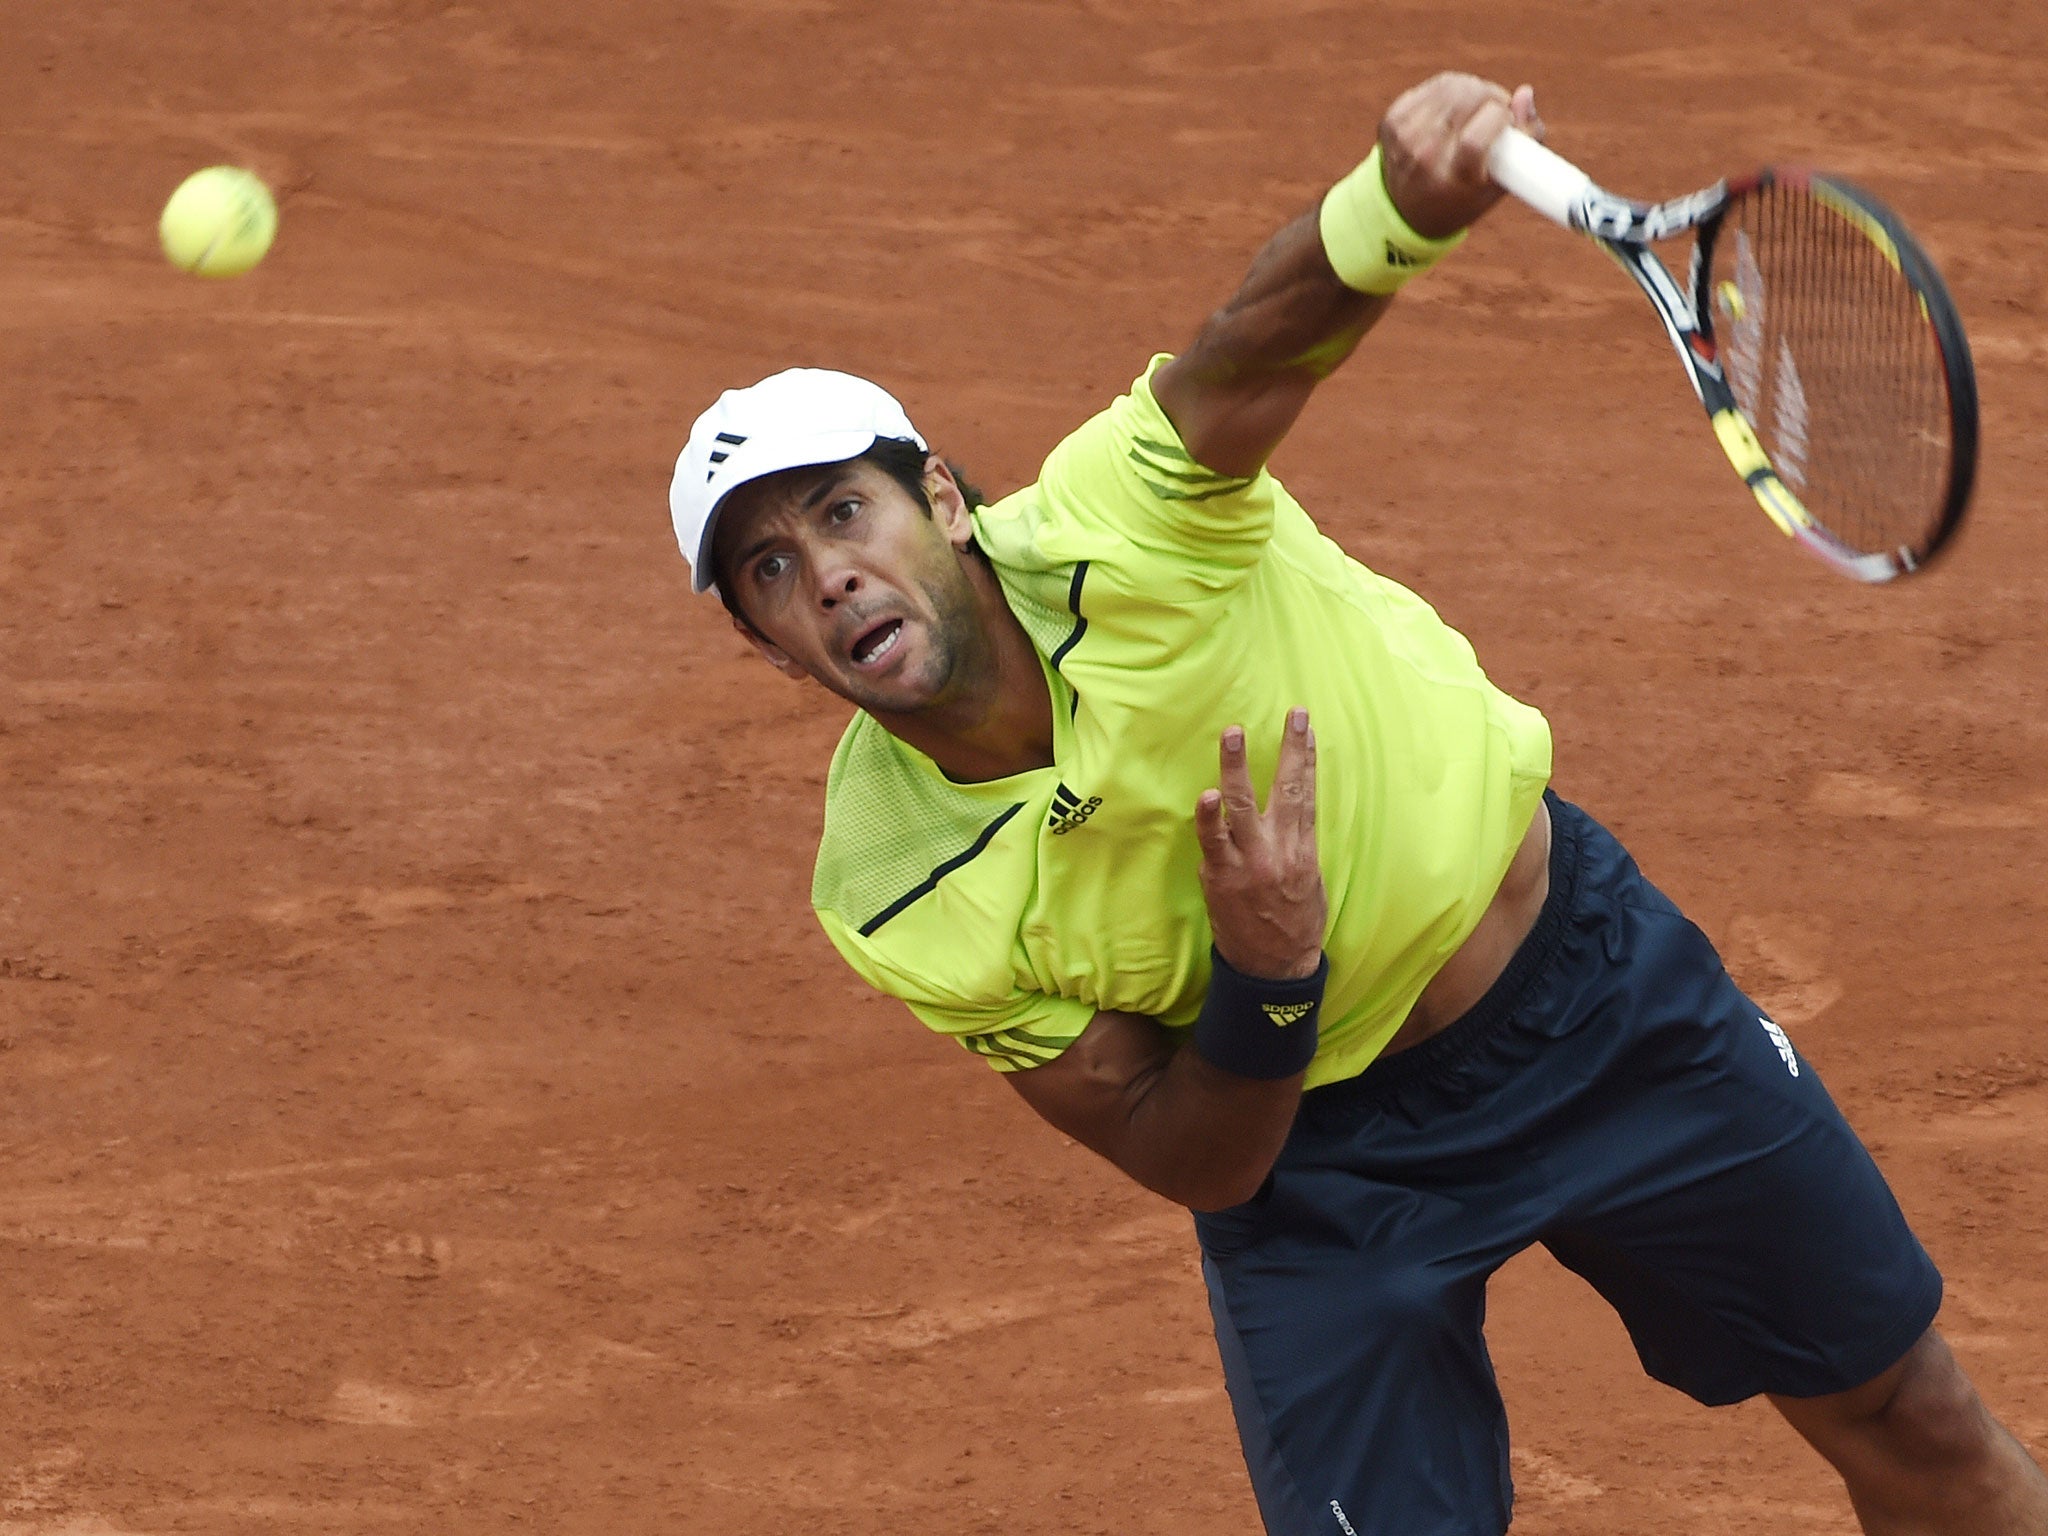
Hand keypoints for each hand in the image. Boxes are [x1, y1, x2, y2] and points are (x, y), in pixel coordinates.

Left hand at [1194, 708, 1325, 980]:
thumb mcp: (1310, 881)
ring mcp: (1249, 864)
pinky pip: (1213, 843)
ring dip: (1236, 769)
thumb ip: (1294, 845)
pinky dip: (1209, 819)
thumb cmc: (1294, 925)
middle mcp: (1279, 852)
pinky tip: (1206, 796)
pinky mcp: (1222, 878)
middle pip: (1283, 792)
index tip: (1303, 724)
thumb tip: (1281, 814)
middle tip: (1286, 717)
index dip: (1305, 757)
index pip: (1305, 794)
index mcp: (1303, 851)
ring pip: (1242, 809)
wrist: (1274, 971)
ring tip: (1232, 735)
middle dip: (1286, 751)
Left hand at [1377, 73, 1543, 239]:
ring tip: (1480, 108)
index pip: (1475, 140)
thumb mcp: (1502, 182)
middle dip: (1491, 96)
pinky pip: (1436, 85)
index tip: (1507, 119)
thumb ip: (1526, 140)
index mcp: (1451, 181)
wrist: (1408, 211)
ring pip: (1453, 86)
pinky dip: (1453, 89)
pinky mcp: (1393, 120)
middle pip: (1465, 101)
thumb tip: (1524, 93)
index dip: (1499, 117)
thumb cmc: (1466, 195)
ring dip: (1475, 89)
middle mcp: (1424, 159)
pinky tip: (1457, 106)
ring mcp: (1405, 137)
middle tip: (1498, 109)